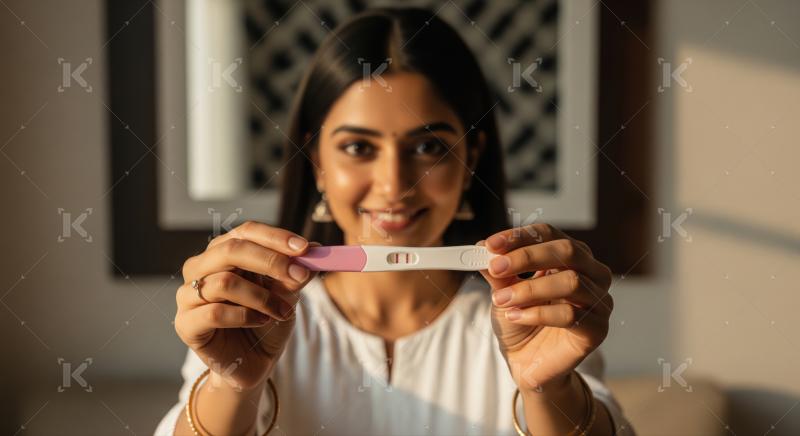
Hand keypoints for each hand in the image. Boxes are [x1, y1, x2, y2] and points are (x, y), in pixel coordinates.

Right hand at [174, 221, 317, 391]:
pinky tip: (261, 322)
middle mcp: (200, 268)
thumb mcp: (285, 295)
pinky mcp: (186, 323)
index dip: (275, 237)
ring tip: (281, 311)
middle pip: (231, 250)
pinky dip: (245, 316)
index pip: (246, 232)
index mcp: (223, 252)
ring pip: (224, 282)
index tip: (305, 248)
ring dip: (262, 297)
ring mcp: (188, 295)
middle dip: (270, 261)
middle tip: (298, 276)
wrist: (253, 364)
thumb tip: (314, 250)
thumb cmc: (265, 323)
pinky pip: (215, 312)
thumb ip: (294, 274)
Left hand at [478, 224, 612, 393]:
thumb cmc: (521, 322)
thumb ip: (498, 271)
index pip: (549, 234)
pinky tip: (516, 317)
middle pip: (567, 251)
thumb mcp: (504, 292)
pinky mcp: (596, 330)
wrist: (528, 363)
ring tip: (502, 300)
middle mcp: (591, 274)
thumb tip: (482, 249)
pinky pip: (570, 315)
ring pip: (571, 282)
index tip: (490, 245)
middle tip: (496, 267)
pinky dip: (537, 314)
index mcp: (570, 257)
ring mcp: (598, 301)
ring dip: (529, 289)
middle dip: (527, 257)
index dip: (520, 237)